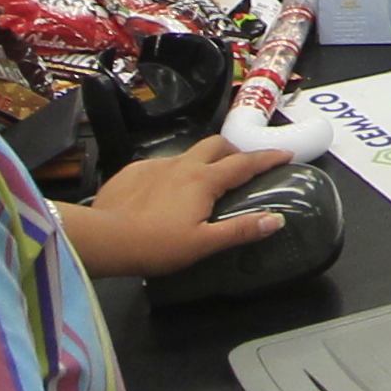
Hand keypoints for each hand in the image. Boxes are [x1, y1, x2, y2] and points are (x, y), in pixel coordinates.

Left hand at [73, 139, 289, 276]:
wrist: (105, 238)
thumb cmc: (156, 245)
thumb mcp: (204, 243)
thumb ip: (241, 230)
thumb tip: (276, 219)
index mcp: (203, 180)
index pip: (244, 163)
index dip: (267, 158)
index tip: (285, 154)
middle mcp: (182, 164)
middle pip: (216, 145)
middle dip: (234, 150)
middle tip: (243, 165)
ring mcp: (155, 165)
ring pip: (187, 154)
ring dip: (202, 161)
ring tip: (202, 182)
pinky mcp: (133, 171)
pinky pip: (160, 165)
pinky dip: (171, 173)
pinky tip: (164, 192)